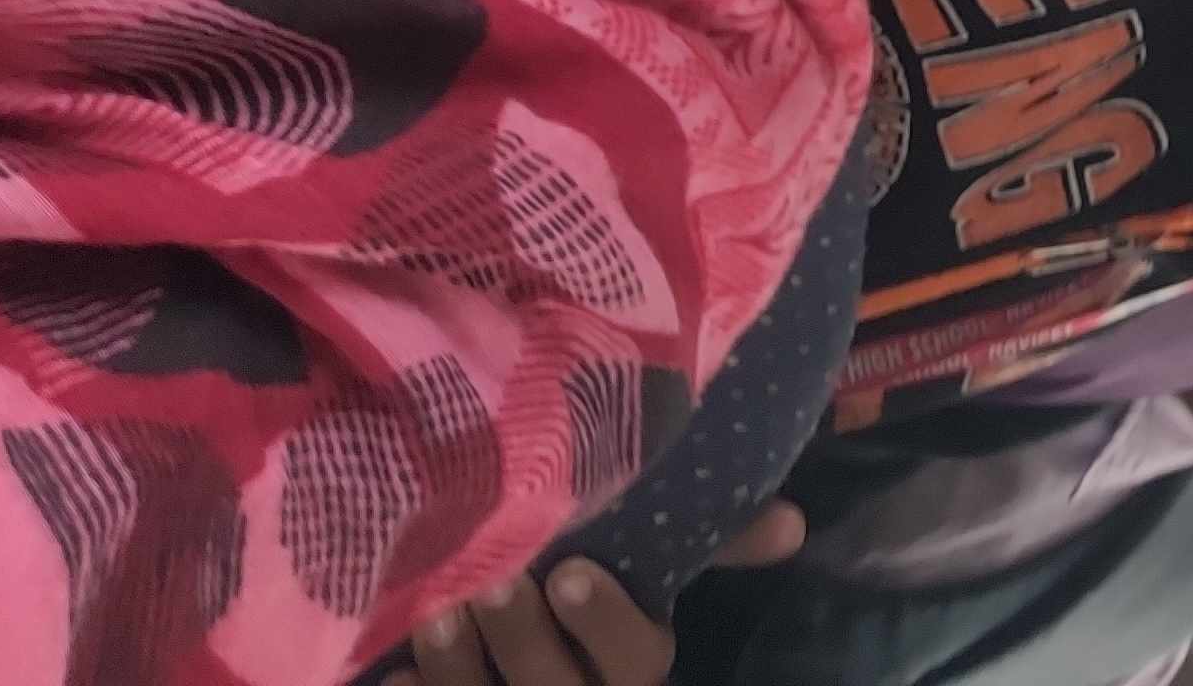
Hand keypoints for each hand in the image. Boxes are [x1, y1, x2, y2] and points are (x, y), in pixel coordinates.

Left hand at [408, 502, 803, 685]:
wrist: (530, 659)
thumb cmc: (590, 600)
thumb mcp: (652, 572)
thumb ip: (717, 541)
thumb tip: (794, 522)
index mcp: (636, 660)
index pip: (633, 656)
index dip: (601, 622)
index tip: (569, 573)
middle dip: (522, 639)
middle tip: (494, 584)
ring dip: (461, 669)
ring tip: (438, 619)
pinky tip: (398, 675)